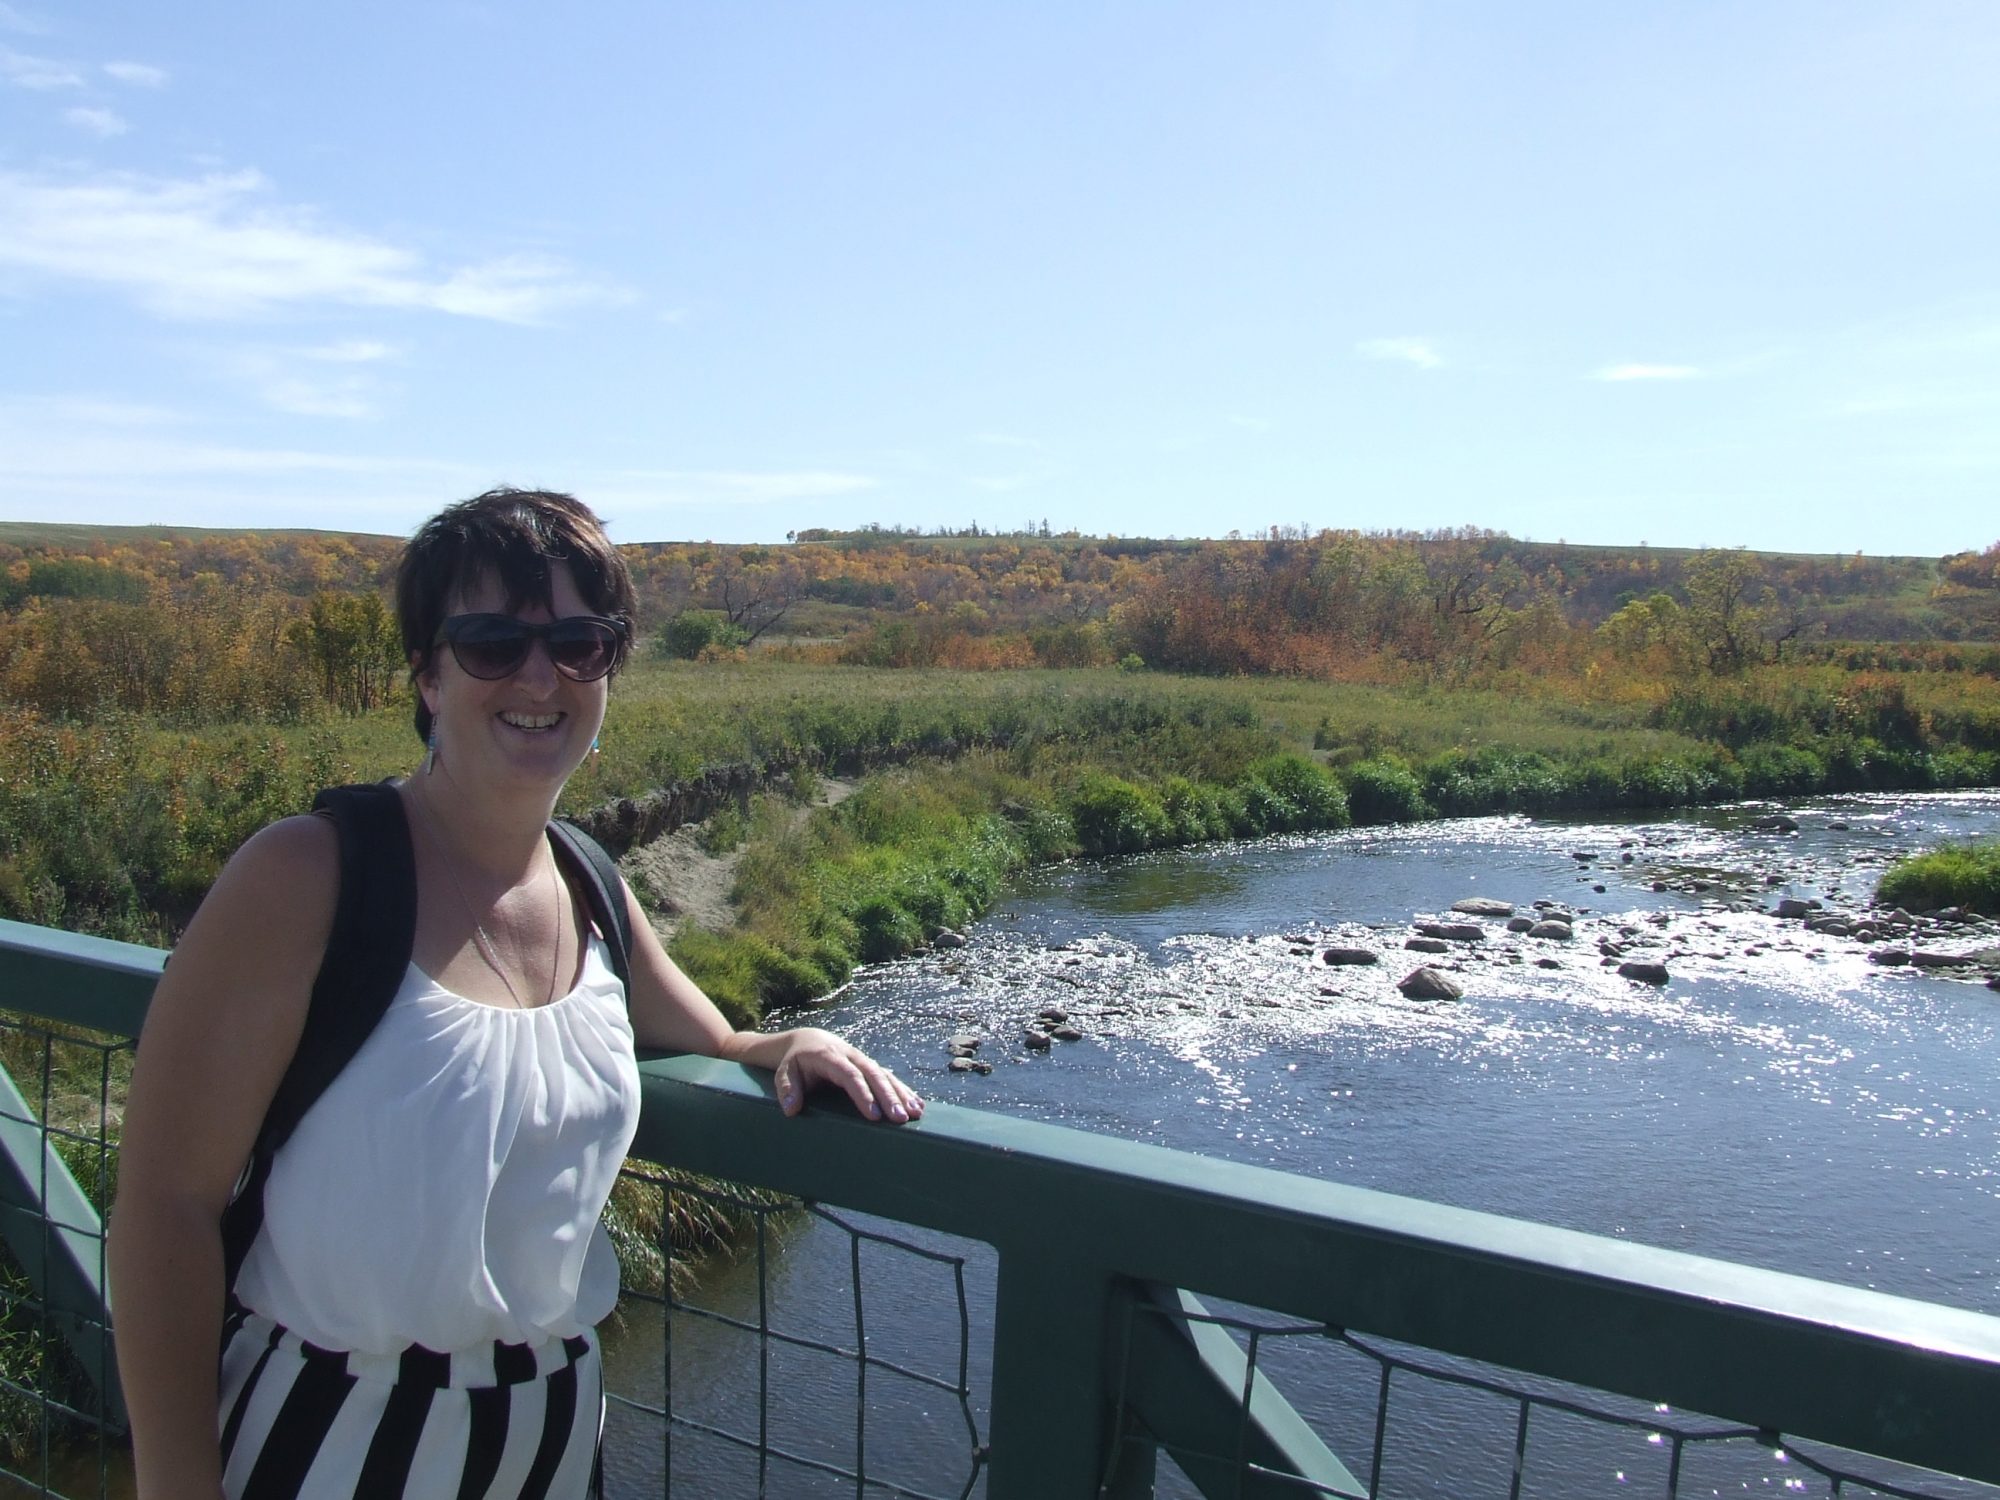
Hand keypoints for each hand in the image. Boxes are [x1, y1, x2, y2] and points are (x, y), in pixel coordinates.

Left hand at [770, 1028, 924, 1123]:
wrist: (809, 1040)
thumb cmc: (796, 1062)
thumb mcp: (784, 1073)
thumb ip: (787, 1089)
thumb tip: (791, 1109)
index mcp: (830, 1057)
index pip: (850, 1076)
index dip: (863, 1095)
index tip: (874, 1116)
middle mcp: (851, 1056)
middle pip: (873, 1075)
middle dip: (889, 1096)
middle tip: (900, 1118)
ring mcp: (863, 1060)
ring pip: (885, 1075)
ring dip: (902, 1094)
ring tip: (916, 1113)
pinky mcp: (870, 1066)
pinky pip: (890, 1076)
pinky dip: (904, 1090)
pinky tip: (918, 1104)